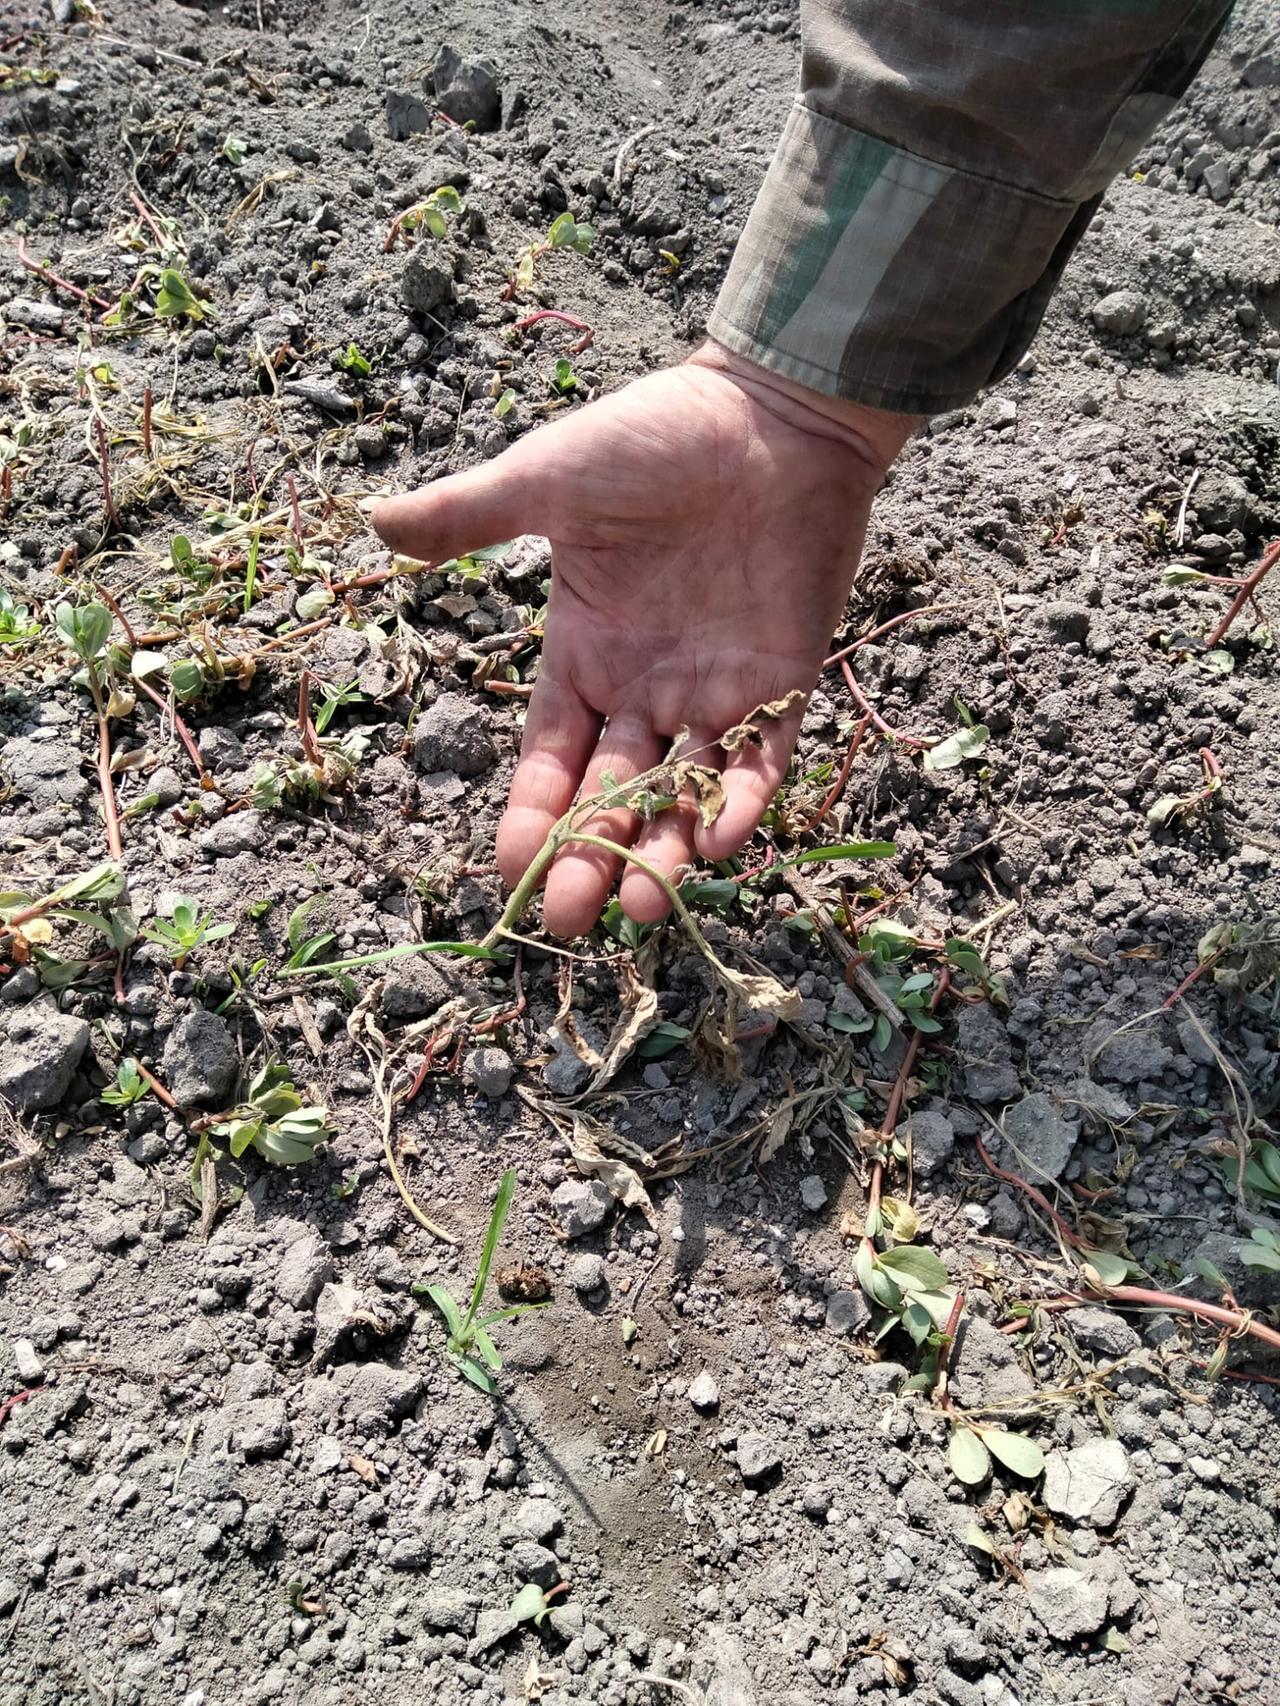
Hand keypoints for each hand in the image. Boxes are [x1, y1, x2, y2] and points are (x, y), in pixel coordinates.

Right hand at [372, 342, 917, 936]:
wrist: (771, 413)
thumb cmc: (656, 441)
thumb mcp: (550, 481)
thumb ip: (473, 515)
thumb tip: (374, 522)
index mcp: (583, 654)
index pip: (548, 758)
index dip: (531, 814)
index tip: (509, 871)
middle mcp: (644, 689)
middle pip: (610, 796)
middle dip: (589, 858)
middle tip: (569, 918)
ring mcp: (713, 692)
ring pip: (682, 795)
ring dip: (663, 851)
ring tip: (645, 907)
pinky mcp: (783, 683)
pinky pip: (761, 760)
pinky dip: (741, 802)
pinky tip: (718, 839)